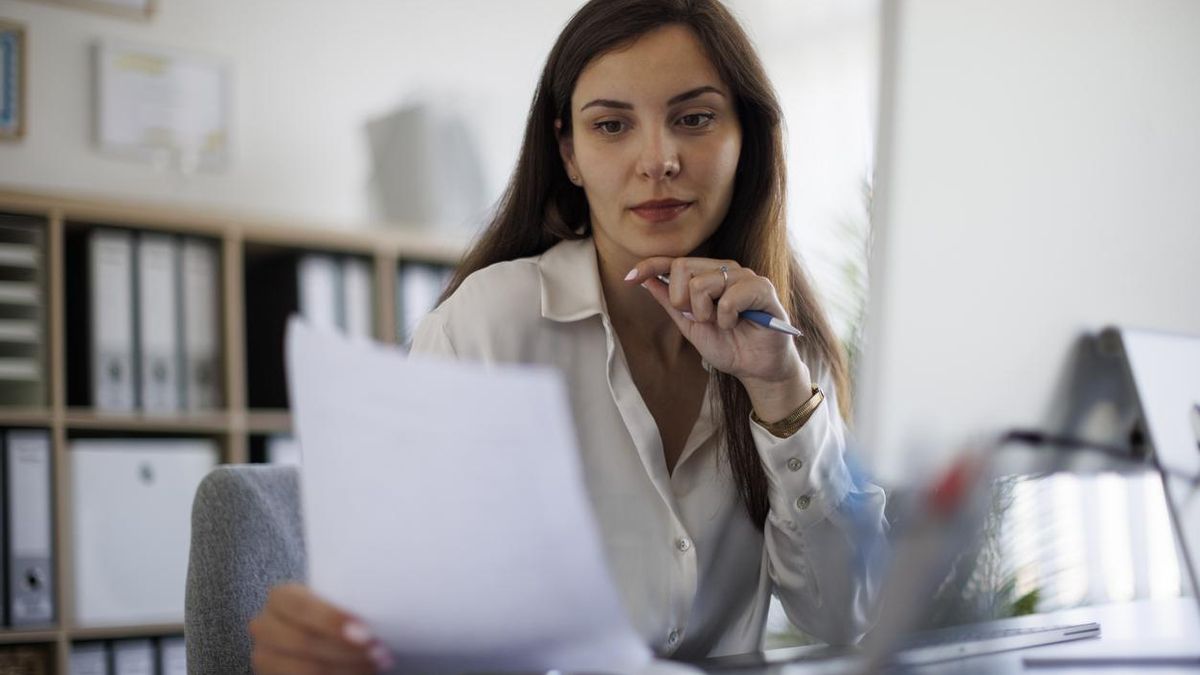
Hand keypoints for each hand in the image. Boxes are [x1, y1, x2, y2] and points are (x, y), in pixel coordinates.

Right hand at [249, 583, 392, 673]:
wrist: (314, 631)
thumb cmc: (333, 611)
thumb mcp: (335, 599)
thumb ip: (348, 601)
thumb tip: (385, 608)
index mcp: (281, 597)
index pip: (303, 608)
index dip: (333, 621)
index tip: (367, 632)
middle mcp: (265, 626)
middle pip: (305, 642)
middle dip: (348, 650)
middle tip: (381, 653)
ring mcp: (264, 656)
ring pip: (307, 669)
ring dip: (348, 670)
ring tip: (377, 665)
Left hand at [626, 257, 812, 419]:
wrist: (757, 369)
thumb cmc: (729, 346)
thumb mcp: (691, 325)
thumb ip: (671, 303)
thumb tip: (645, 280)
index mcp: (709, 276)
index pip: (675, 262)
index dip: (651, 265)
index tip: (629, 278)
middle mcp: (726, 270)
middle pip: (683, 266)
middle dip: (681, 300)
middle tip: (700, 319)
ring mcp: (745, 277)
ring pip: (702, 282)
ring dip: (704, 312)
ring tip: (722, 324)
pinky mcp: (762, 289)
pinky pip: (730, 296)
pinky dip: (726, 317)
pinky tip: (735, 324)